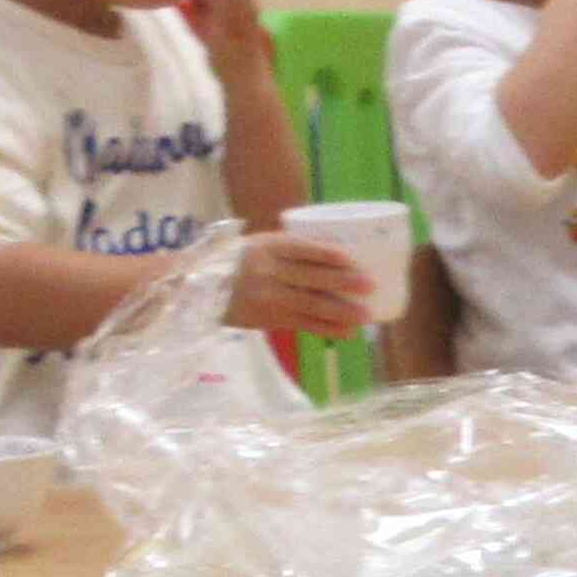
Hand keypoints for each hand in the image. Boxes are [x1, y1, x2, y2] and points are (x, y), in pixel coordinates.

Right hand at [226, 228, 381, 336]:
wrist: (206, 288)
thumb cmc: (245, 261)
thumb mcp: (261, 245)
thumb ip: (291, 248)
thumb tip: (340, 251)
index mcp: (267, 246)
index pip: (301, 248)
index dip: (325, 253)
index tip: (350, 258)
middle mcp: (268, 271)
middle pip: (311, 277)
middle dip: (343, 282)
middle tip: (370, 284)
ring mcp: (270, 297)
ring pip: (311, 304)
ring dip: (342, 311)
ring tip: (366, 314)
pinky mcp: (272, 319)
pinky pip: (305, 325)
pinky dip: (329, 328)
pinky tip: (348, 331)